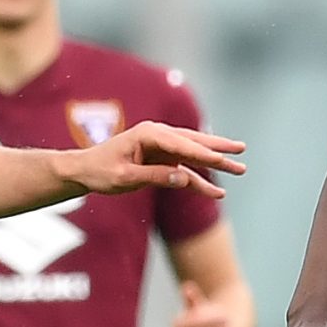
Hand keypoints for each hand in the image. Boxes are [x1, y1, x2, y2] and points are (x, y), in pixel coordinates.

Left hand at [65, 121, 245, 198]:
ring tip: (240, 166)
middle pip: (194, 142)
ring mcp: (161, 147)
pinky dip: (199, 180)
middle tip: (242, 150)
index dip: (203, 153)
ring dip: (216, 161)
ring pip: (194, 154)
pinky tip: (216, 192)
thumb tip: (183, 179)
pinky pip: (184, 170)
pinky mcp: (161, 160)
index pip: (181, 144)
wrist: (84, 170)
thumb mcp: (125, 178)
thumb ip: (155, 177)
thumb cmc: (100, 171)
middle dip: (219, 148)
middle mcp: (158, 136)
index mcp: (148, 134)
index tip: (222, 159)